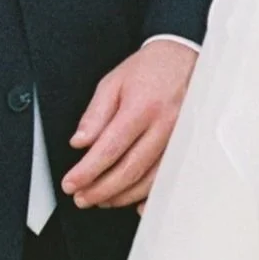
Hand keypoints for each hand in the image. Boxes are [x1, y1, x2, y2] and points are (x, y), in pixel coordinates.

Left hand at [62, 38, 196, 210]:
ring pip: (151, 178)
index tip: (71, 183)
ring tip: (102, 199)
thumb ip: (95, 114)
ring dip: (123, 195)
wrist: (185, 57)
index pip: (109, 149)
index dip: (87, 171)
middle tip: (82, 197)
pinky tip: (135, 202)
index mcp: (142, 108)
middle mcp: (164, 126)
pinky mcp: (187, 145)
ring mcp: (180, 138)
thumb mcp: (113, 83)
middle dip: (102, 189)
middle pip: (130, 169)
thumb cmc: (150, 69)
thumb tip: (80, 143)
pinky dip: (151, 194)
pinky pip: (170, 176)